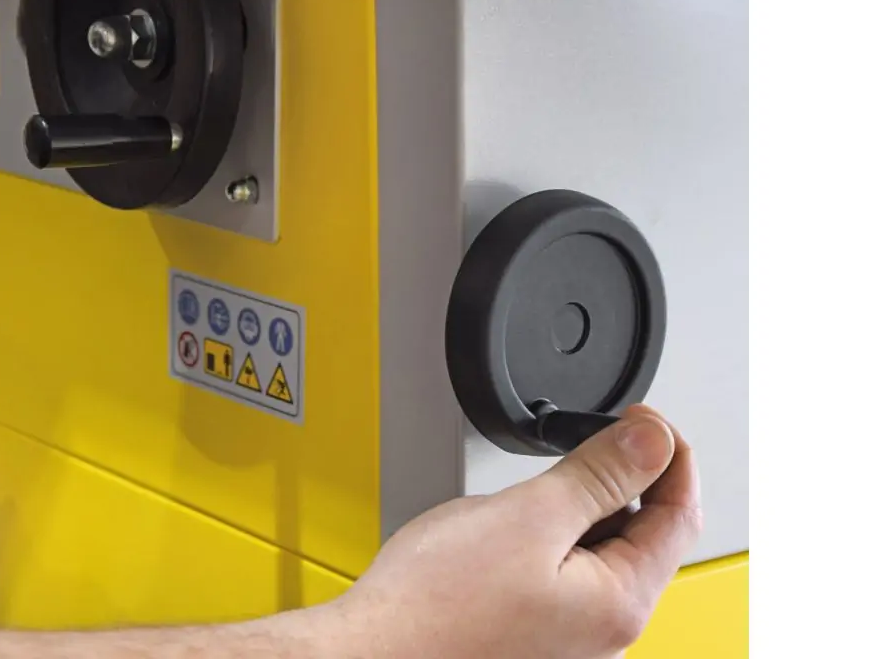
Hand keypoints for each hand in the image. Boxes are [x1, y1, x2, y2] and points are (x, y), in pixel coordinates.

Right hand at [332, 404, 701, 658]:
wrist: (374, 647)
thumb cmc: (435, 602)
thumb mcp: (530, 516)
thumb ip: (601, 475)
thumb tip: (653, 442)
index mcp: (618, 604)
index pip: (680, 516)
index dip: (668, 453)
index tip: (644, 418)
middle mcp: (603, 629)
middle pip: (647, 533)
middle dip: (630, 475)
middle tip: (599, 433)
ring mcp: (569, 632)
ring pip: (605, 548)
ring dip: (590, 501)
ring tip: (551, 474)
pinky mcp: (536, 625)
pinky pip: (570, 567)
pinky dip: (560, 529)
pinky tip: (526, 515)